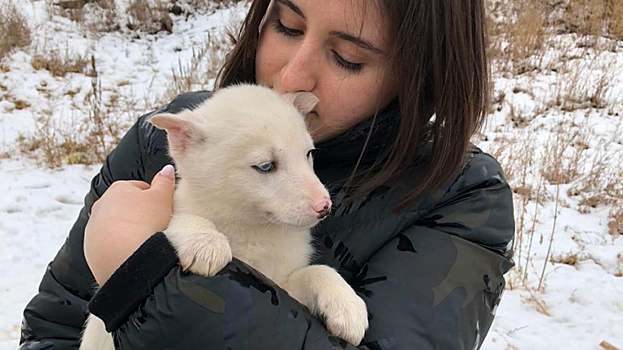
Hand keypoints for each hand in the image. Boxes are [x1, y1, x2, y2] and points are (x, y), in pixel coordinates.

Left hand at [84, 164, 175, 284]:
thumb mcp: (163, 199)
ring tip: (142, 240)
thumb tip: (167, 169)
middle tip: (153, 225)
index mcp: (118, 190)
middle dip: (137, 214)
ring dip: (126, 230)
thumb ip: (165, 182)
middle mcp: (101, 205)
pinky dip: (118, 245)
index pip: (139, 188)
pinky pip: (107, 243)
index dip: (153, 199)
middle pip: (125, 206)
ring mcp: (94, 227)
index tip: (161, 210)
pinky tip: (130, 251)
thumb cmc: (147, 224)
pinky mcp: (90, 247)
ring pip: (114, 225)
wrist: (128, 259)